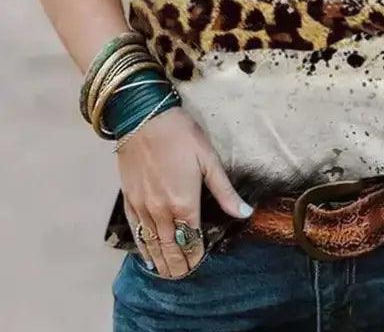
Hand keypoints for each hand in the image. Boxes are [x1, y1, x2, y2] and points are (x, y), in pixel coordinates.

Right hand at [118, 106, 253, 277]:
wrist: (143, 118)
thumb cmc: (181, 135)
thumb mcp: (208, 160)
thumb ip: (225, 191)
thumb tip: (245, 213)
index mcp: (184, 204)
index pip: (192, 241)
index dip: (197, 255)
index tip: (200, 262)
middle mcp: (162, 212)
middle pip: (171, 249)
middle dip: (179, 265)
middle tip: (185, 274)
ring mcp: (142, 208)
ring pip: (152, 244)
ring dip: (161, 261)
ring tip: (169, 273)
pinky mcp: (129, 200)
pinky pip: (136, 231)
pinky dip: (143, 247)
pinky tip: (147, 255)